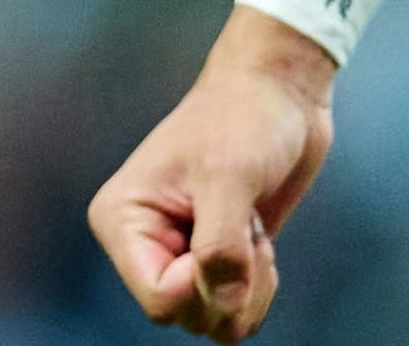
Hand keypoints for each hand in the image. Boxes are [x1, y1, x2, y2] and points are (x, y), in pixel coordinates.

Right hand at [87, 11, 338, 341]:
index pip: (159, 298)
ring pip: (213, 319)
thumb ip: (221, 247)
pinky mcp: (221, 257)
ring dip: (248, 286)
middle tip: (248, 229)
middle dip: (230, 285)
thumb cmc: (245, 115)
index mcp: (125, 221)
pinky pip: (236, 306)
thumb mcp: (228, 176)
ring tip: (253, 232)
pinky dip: (259, 286)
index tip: (232, 236)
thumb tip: (226, 308)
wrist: (282, 89)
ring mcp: (185, 253)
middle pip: (186, 315)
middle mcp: (147, 244)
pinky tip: (261, 241)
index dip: (201, 285)